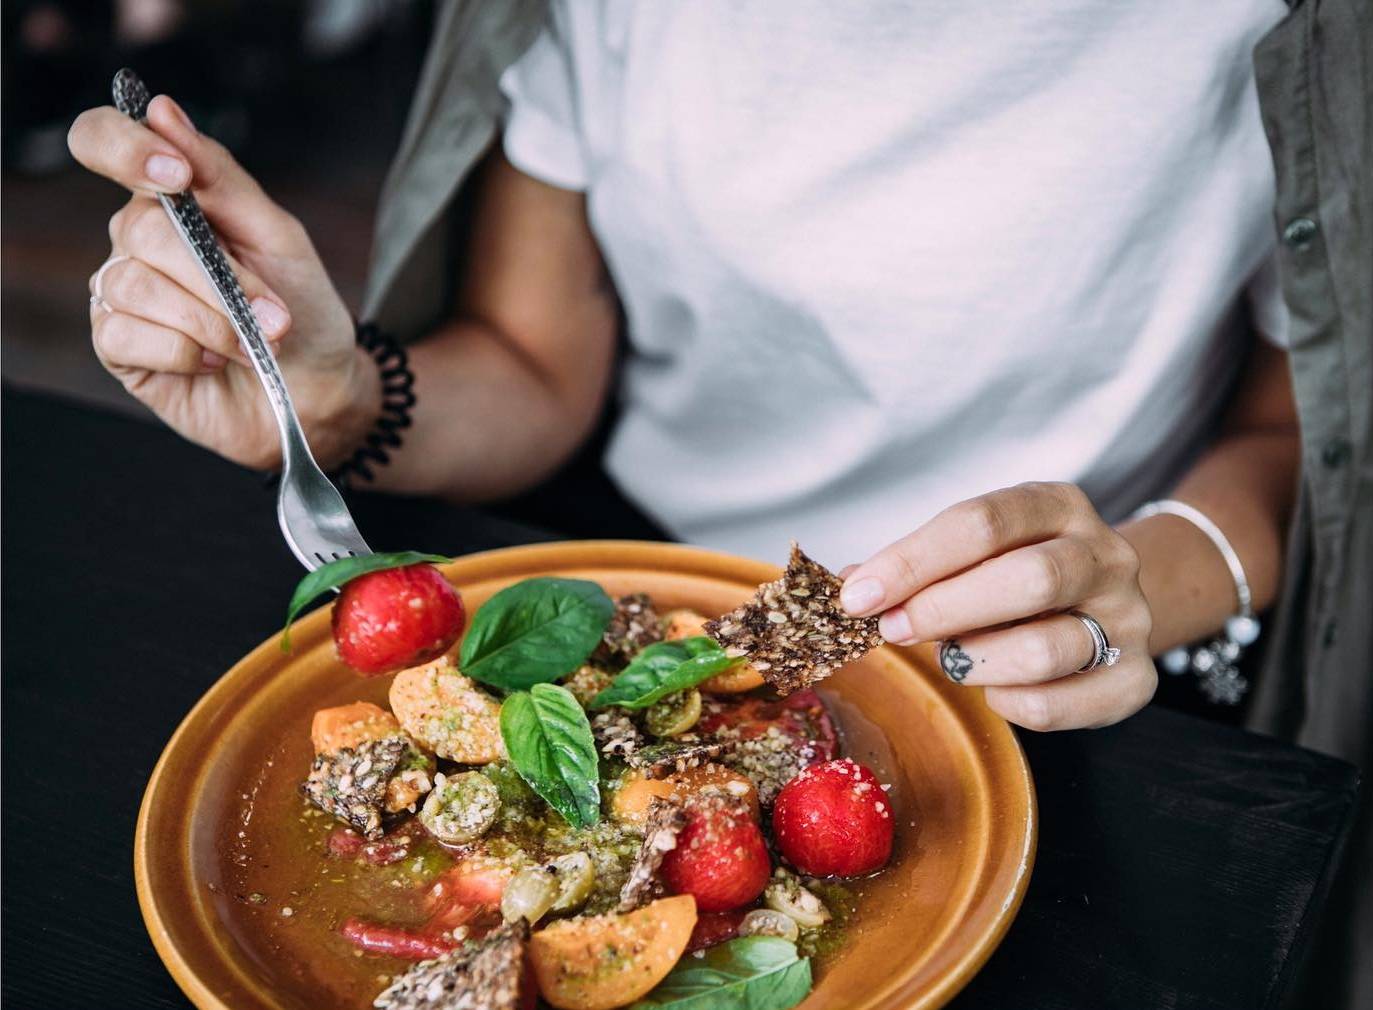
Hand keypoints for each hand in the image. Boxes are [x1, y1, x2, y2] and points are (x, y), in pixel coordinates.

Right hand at [67, 94, 376, 468]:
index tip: (177, 176)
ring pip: (135, 287)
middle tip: (271, 314)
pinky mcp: (119, 350)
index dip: (125, 148)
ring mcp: (121, 296)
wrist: (319, 389)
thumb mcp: (279, 236)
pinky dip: (185, 352)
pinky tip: (214, 363)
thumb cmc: (302, 309)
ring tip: (253, 344)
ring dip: (212, 322)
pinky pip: (126, 336)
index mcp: (169, 200)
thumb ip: (220, 176)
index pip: (103, 143)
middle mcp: (135, 242)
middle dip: (219, 279)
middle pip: (141, 231)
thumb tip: (161, 109)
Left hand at [841, 482, 1155, 730]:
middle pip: (1028, 579)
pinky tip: (993, 686)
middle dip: (943, 609)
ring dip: (974, 659)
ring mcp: (1128, 618)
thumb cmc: (1016, 573)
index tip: (858, 595)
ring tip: (950, 656)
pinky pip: (1059, 704)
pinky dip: (1009, 701)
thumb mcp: (974, 551)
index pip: (983, 524)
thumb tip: (849, 585)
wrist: (1104, 603)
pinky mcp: (1135, 680)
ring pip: (1045, 648)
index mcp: (1058, 506)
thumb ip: (916, 566)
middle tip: (891, 629)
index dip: (913, 561)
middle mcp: (1105, 556)